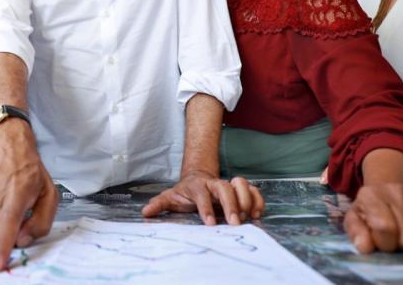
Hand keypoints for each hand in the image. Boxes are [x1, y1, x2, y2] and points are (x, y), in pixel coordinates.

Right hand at [0, 120, 57, 272]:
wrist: (7, 144)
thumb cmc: (29, 168)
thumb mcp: (49, 193)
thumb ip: (41, 222)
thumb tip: (23, 240)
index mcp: (17, 190)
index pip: (7, 223)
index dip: (2, 247)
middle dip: (7, 239)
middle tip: (20, 221)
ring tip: (8, 209)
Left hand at [141, 172, 263, 225]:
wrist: (198, 178)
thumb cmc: (185, 192)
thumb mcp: (170, 197)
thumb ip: (159, 204)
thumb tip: (145, 212)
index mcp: (196, 185)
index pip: (201, 193)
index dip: (205, 207)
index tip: (210, 223)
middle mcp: (214, 183)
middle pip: (225, 187)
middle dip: (231, 204)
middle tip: (235, 223)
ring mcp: (228, 184)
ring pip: (241, 184)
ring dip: (246, 199)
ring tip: (249, 217)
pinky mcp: (239, 189)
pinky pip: (252, 190)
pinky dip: (257, 200)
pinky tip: (257, 214)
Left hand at [343, 183, 402, 252]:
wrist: (387, 188)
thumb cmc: (370, 211)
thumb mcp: (355, 219)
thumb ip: (357, 233)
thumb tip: (365, 248)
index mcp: (372, 195)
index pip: (386, 228)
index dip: (385, 244)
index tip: (383, 242)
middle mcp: (398, 192)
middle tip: (397, 239)